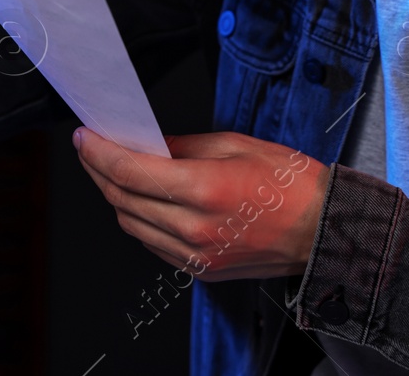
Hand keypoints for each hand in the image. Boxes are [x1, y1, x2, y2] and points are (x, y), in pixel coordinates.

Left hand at [72, 128, 328, 281]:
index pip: (130, 171)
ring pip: (132, 225)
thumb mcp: (236, 144)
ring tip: (114, 171)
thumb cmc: (290, 183)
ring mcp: (197, 255)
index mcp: (205, 189)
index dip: (99, 152)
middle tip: (92, 149)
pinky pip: (153, 245)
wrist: (323, 229)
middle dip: (99, 171)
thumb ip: (183, 146)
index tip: (85, 137)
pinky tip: (144, 200)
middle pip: (123, 199)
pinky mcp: (201, 270)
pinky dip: (140, 220)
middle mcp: (196, 228)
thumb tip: (148, 145)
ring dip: (116, 197)